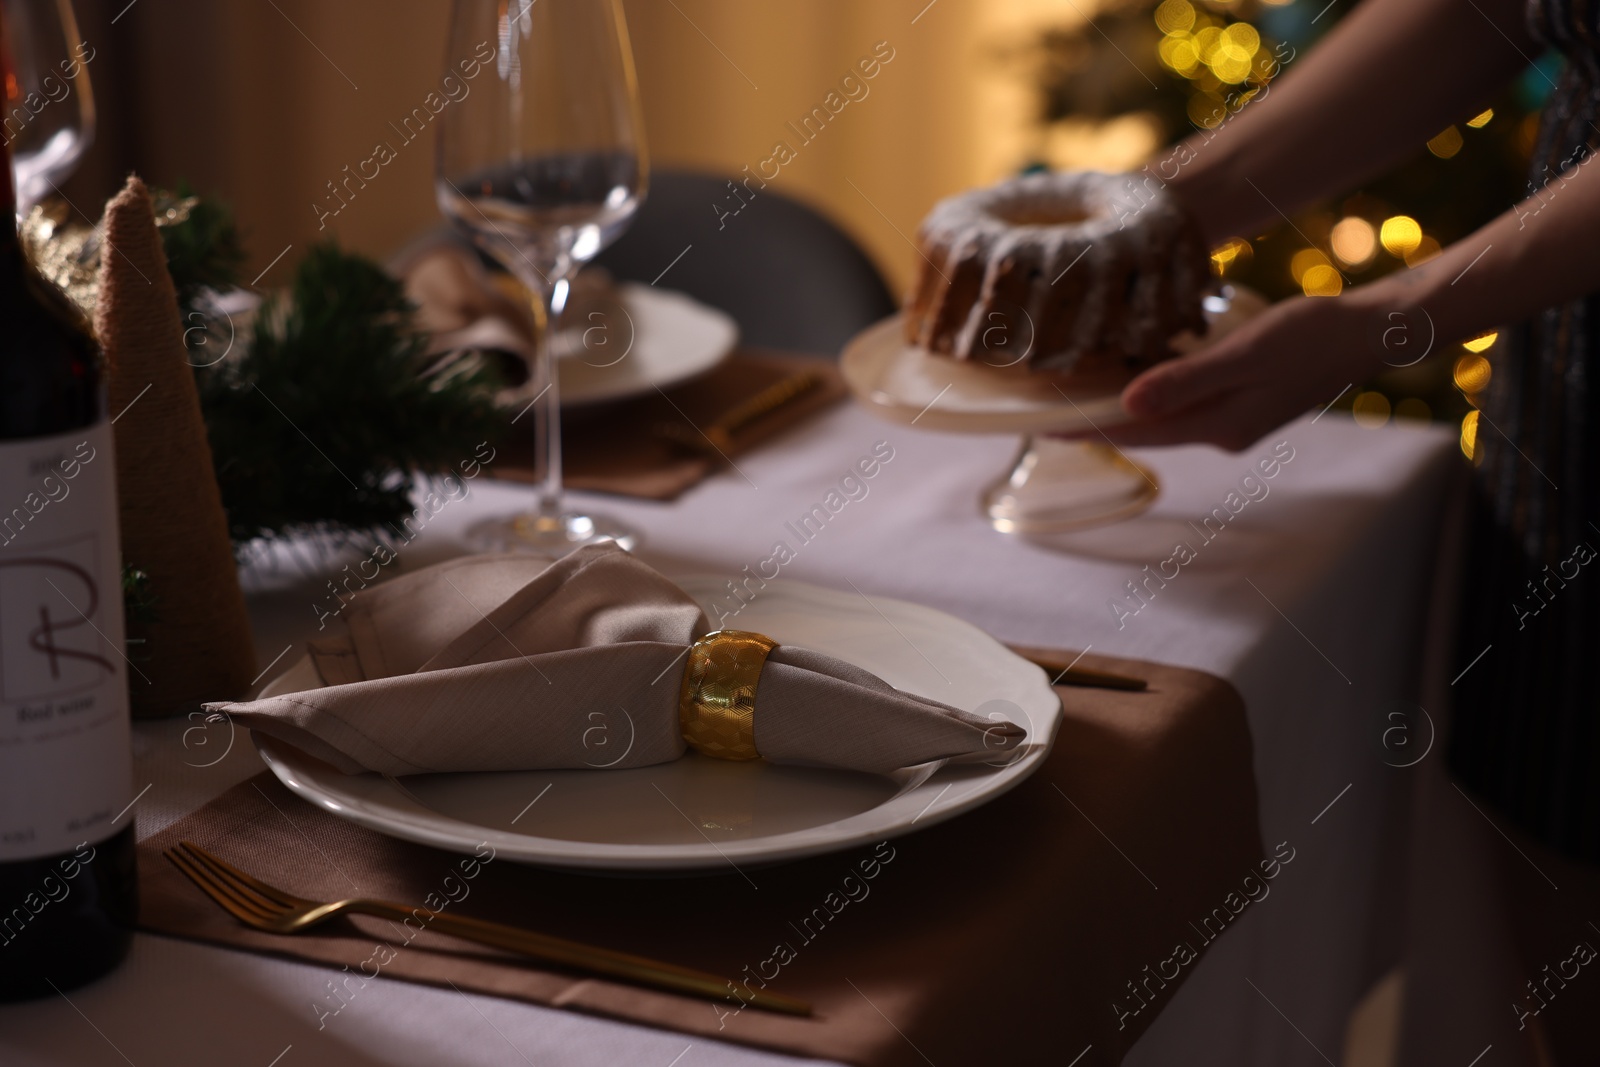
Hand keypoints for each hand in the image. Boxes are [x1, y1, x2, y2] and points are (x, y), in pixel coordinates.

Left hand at [1060, 293, 1384, 451]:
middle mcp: (1221, 431)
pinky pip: (1183, 402)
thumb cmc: (1311, 336)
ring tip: (1072, 396)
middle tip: (1042, 412)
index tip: (1036, 426)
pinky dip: (1152, 393)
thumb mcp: (1244, 354)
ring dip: (1119, 410)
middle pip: (1142, 432)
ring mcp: (1233, 418)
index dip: (1084, 429)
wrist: (1369, 333)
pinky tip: (1131, 378)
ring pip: (1161, 418)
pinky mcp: (1242, 400)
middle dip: (1093, 425)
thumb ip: (1185, 381)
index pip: (1134, 435)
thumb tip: (1127, 407)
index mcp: (1218, 425)